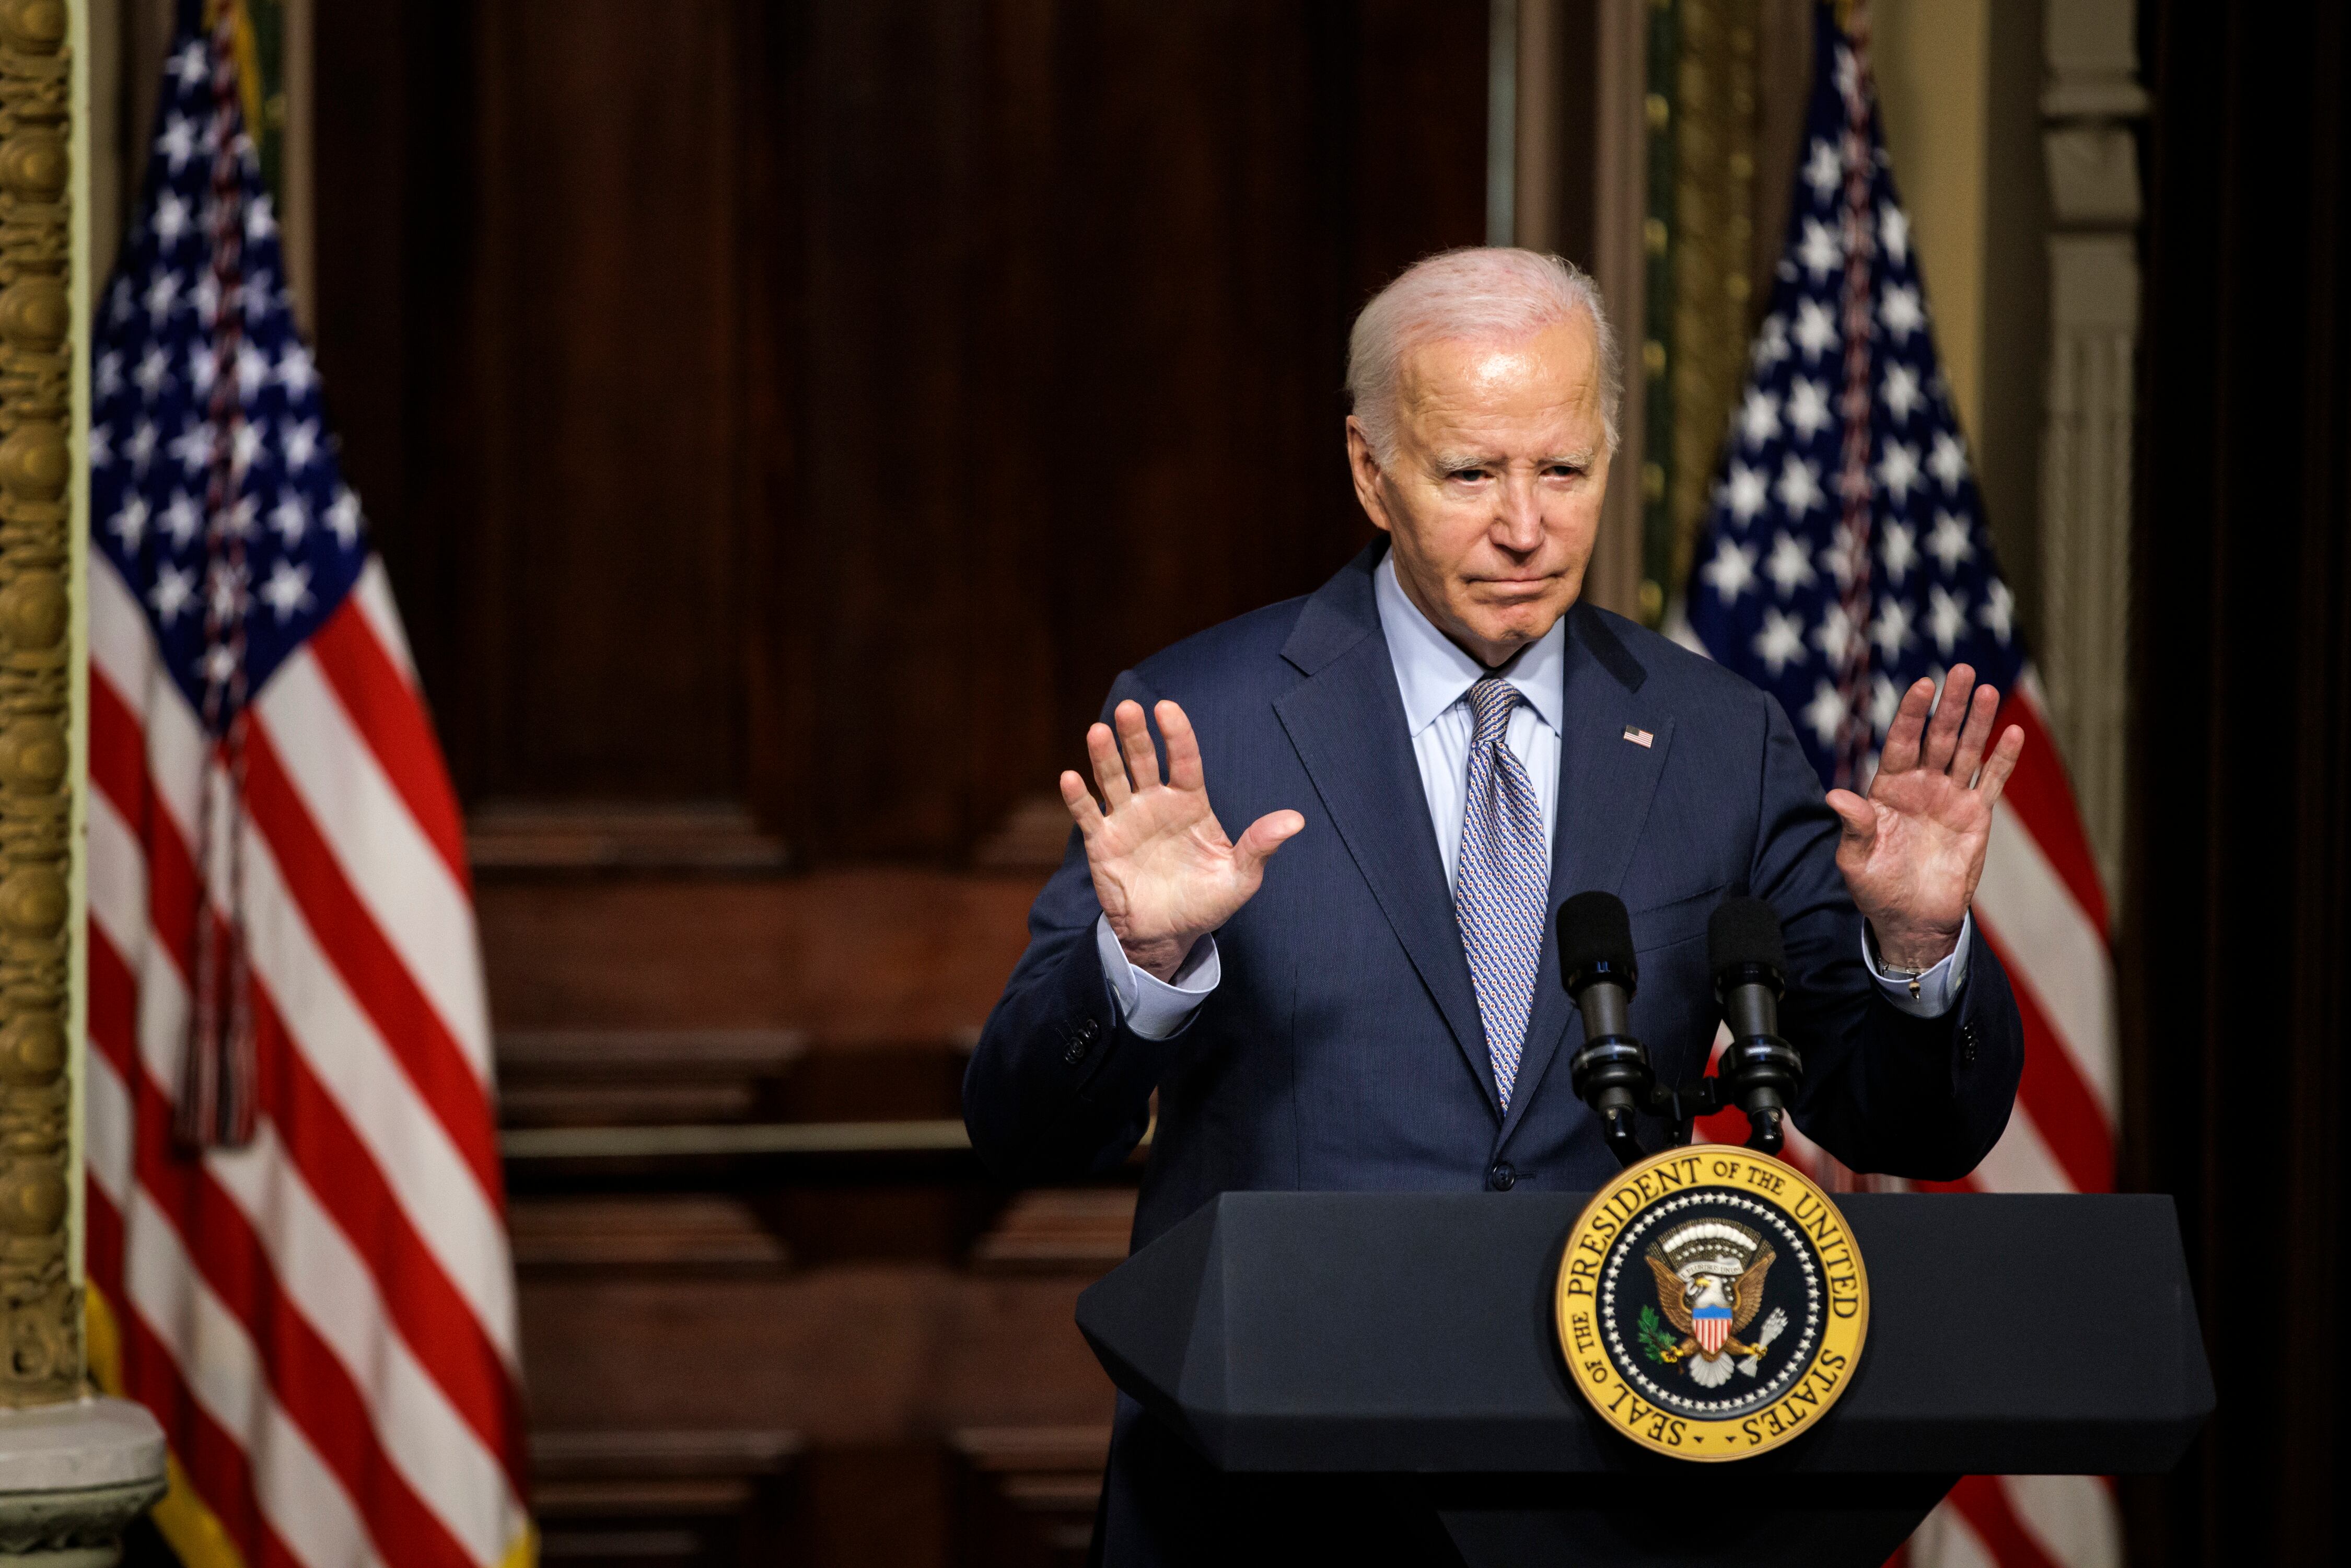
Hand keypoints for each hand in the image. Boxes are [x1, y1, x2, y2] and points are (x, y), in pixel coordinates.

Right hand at [1060, 699, 1303, 981]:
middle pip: (1144, 760)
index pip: (1185, 760)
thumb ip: (1260, 845)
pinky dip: (1078, 797)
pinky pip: (1088, 815)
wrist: (1167, 935)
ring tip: (1098, 731)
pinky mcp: (1102, 842)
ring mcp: (1127, 820)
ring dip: (1104, 756)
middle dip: (1136, 735)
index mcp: (1190, 803)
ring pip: (1113, 779)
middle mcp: (1156, 803)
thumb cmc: (1207, 901)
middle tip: (1130, 708)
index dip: (1177, 735)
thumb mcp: (1241, 877)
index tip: (1168, 709)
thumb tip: (1296, 820)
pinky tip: (1070, 778)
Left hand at [1825, 665, 2023, 970]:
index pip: (1901, 742)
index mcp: (1888, 789)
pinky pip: (1992, 783)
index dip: (1911, 714)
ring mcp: (1950, 798)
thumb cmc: (1876, 887)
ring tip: (1986, 689)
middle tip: (1961, 669)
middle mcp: (1921, 786)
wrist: (1911, 919)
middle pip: (1937, 737)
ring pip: (1966, 752)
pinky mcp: (1975, 817)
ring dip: (1977, 722)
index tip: (1922, 686)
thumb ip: (1854, 825)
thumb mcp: (1855, 859)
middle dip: (1949, 705)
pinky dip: (2003, 760)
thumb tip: (1835, 796)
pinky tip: (2014, 732)